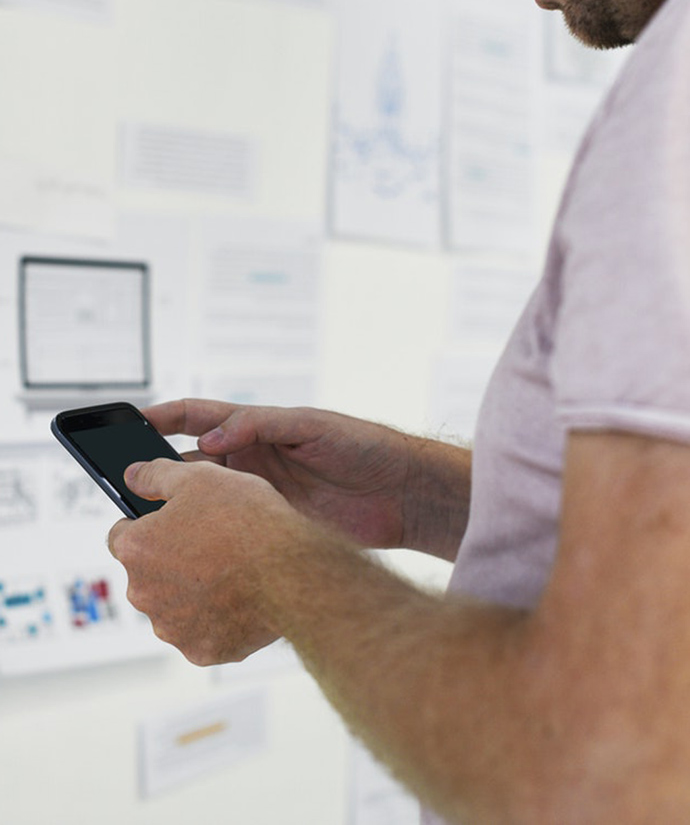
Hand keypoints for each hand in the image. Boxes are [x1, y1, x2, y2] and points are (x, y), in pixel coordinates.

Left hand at [108, 458, 298, 664]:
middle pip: (149, 572)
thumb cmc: (248, 523)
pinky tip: (240, 596)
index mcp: (137, 548)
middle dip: (172, 559)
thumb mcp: (200, 477)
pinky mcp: (200, 649)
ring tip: (231, 570)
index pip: (122, 535)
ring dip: (192, 590)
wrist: (291, 572)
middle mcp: (144, 592)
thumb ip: (156, 475)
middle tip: (212, 543)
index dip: (148, 524)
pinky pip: (202, 630)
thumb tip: (133, 475)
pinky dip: (216, 617)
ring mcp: (171, 626)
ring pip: (174, 604)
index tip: (174, 522)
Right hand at [142, 399, 416, 549]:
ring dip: (177, 510)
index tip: (130, 422)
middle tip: (124, 480)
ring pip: (204, 504)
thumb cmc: (361, 446)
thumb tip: (210, 440)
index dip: (163, 417)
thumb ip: (261, 425)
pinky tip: (188, 550)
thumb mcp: (311, 425)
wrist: (404, 494)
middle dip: (155, 469)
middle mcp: (251, 463)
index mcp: (256, 429)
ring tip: (148, 521)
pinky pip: (230, 534)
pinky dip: (207, 540)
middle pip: (190, 464)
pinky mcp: (271, 530)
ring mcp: (258, 499)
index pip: (198, 418)